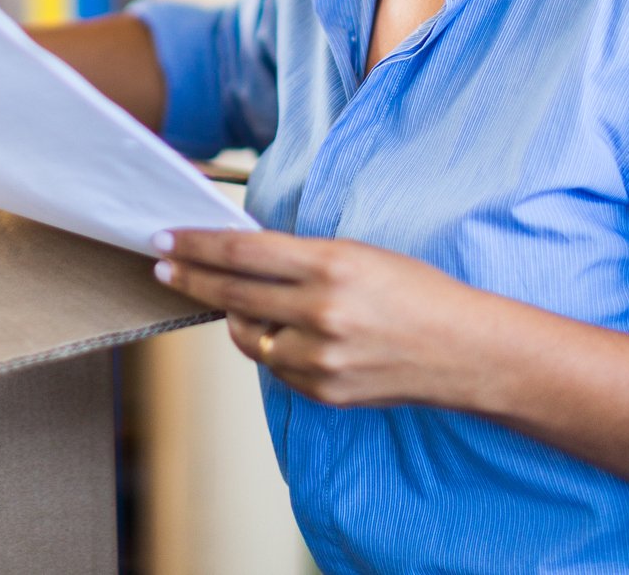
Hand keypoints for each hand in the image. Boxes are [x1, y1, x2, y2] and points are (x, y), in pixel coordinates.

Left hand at [153, 228, 486, 409]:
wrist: (465, 352)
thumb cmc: (416, 292)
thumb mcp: (358, 254)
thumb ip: (300, 258)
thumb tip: (241, 255)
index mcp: (330, 265)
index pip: (241, 251)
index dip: (196, 244)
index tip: (166, 238)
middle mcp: (320, 311)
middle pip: (231, 292)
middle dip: (189, 277)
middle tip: (162, 265)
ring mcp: (320, 357)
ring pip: (248, 336)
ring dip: (233, 316)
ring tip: (231, 301)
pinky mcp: (323, 390)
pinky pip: (276, 366)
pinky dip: (272, 348)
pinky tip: (282, 333)